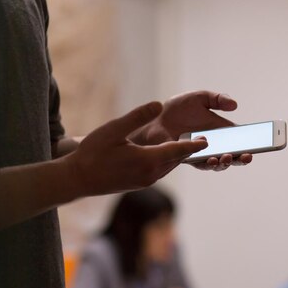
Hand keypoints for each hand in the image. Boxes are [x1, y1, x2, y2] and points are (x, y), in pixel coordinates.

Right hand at [64, 102, 207, 196]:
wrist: (78, 179)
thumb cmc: (93, 152)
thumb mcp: (114, 129)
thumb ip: (137, 116)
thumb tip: (158, 104)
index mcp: (147, 160)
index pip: (177, 150)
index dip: (193, 144)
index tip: (208, 139)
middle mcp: (151, 173)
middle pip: (177, 159)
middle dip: (192, 150)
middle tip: (209, 139)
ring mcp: (146, 180)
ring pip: (170, 166)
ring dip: (181, 156)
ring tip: (194, 145)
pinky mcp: (141, 183)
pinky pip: (162, 170)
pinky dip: (170, 161)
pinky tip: (171, 153)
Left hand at [131, 91, 252, 170]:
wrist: (156, 117)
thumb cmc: (179, 108)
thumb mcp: (201, 98)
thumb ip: (217, 99)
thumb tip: (234, 105)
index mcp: (221, 132)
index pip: (241, 140)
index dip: (253, 143)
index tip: (263, 142)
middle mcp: (214, 145)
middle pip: (234, 156)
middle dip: (242, 158)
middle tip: (248, 155)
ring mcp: (202, 153)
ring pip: (219, 164)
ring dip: (226, 162)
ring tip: (228, 157)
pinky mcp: (189, 159)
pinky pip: (202, 164)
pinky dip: (209, 163)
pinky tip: (213, 158)